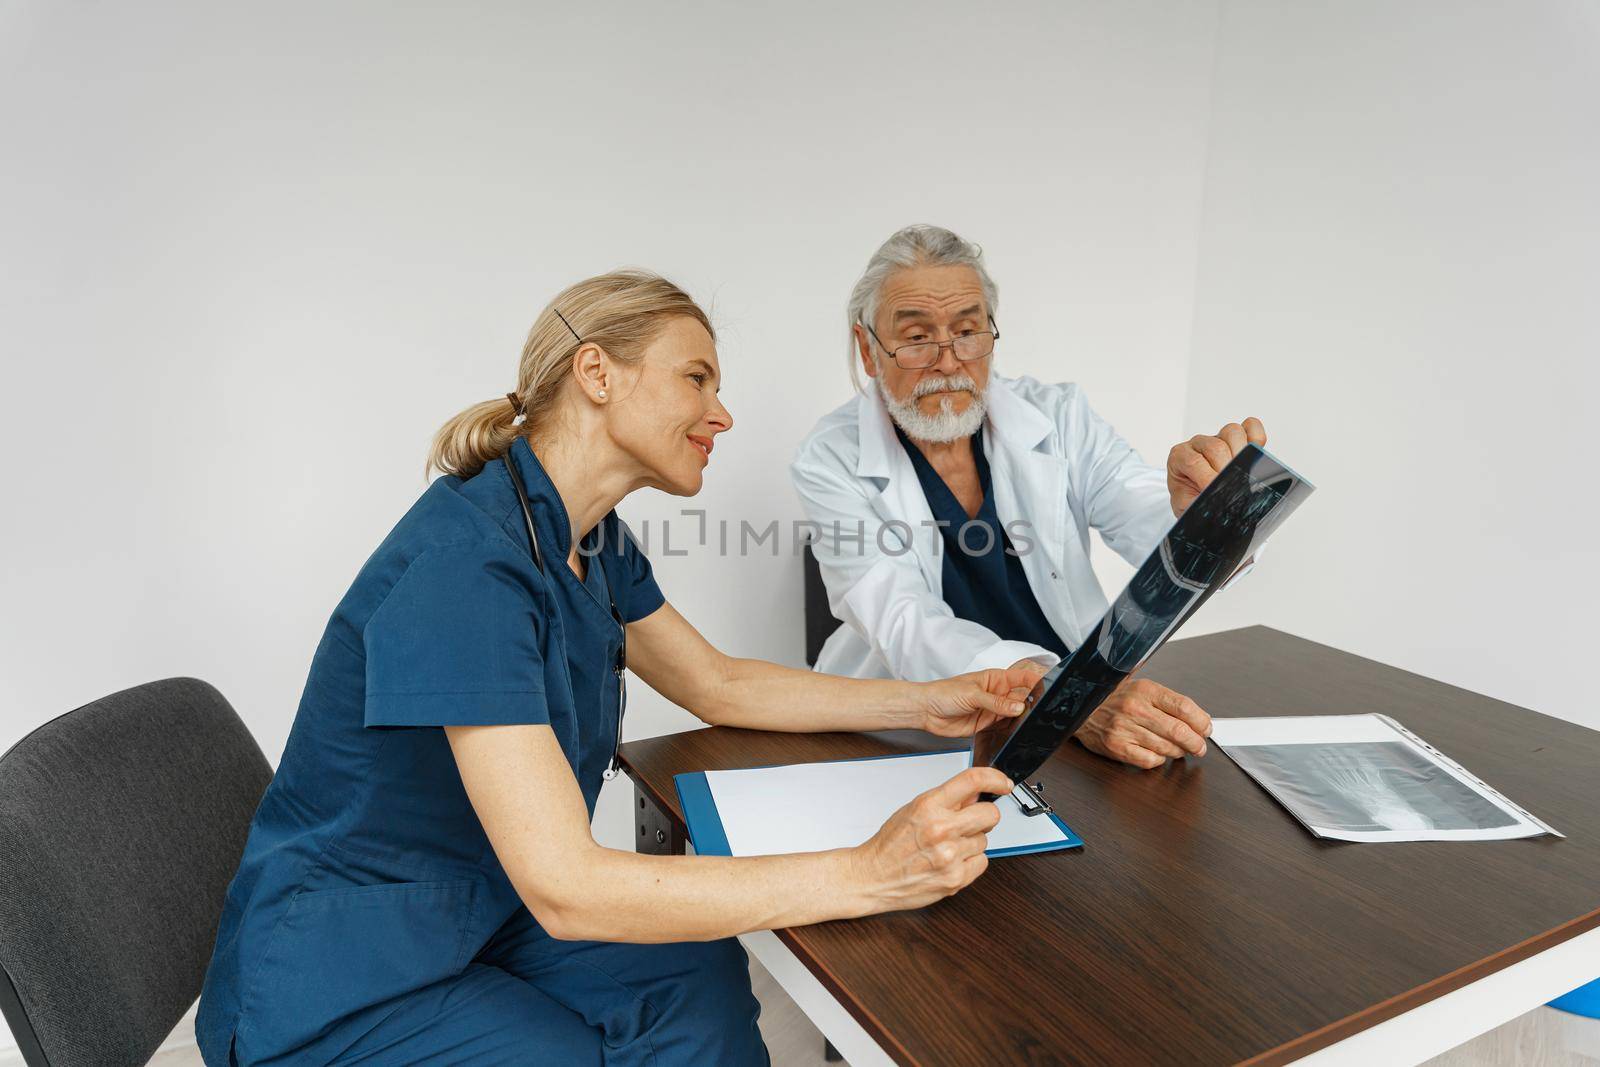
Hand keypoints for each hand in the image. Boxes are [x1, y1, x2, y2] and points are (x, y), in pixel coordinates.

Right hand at [850, 766, 1011, 912]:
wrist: (873, 876)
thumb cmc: (890, 844)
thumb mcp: (913, 809)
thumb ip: (946, 800)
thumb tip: (975, 792)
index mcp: (929, 805)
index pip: (973, 781)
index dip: (994, 779)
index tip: (1002, 784)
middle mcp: (941, 829)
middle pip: (990, 814)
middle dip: (984, 816)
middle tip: (971, 821)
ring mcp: (950, 855)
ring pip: (985, 840)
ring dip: (971, 842)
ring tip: (948, 847)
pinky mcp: (956, 878)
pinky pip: (982, 862)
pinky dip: (971, 861)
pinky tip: (952, 861)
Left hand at [918, 663, 1043, 737]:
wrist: (926, 711)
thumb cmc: (943, 693)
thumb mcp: (972, 694)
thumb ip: (996, 702)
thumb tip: (1018, 707)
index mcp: (995, 679)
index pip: (1023, 677)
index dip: (1037, 680)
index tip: (1049, 687)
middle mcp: (997, 694)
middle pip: (1023, 698)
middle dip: (1032, 704)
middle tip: (1038, 711)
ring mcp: (994, 710)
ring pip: (1016, 715)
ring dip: (1022, 719)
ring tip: (1027, 722)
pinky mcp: (988, 725)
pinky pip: (1006, 728)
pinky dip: (1012, 731)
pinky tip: (1015, 732)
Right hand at [1075, 677, 1211, 768]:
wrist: (1078, 706)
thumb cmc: (1113, 698)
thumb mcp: (1140, 686)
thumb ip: (1169, 699)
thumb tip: (1201, 717)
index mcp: (1145, 689)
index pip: (1184, 707)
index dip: (1201, 722)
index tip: (1206, 728)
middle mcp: (1135, 708)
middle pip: (1179, 731)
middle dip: (1196, 743)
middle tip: (1199, 747)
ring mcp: (1124, 729)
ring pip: (1167, 748)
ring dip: (1179, 752)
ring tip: (1179, 749)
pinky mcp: (1117, 747)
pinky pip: (1150, 760)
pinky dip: (1159, 760)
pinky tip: (1158, 753)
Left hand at [1167, 417, 1267, 515]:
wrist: (1197, 498)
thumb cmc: (1190, 498)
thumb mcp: (1185, 506)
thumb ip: (1193, 504)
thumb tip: (1208, 502)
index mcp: (1180, 456)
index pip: (1193, 461)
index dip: (1207, 477)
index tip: (1215, 490)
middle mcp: (1199, 443)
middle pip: (1216, 446)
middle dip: (1226, 468)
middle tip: (1231, 486)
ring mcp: (1219, 437)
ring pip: (1233, 433)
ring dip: (1241, 454)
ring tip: (1243, 474)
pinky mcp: (1239, 437)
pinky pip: (1251, 427)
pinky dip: (1256, 439)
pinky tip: (1255, 457)